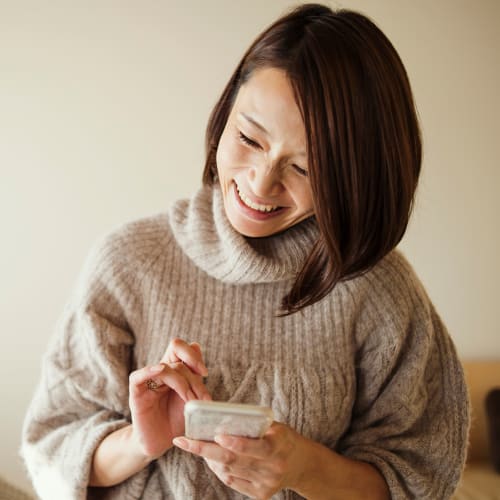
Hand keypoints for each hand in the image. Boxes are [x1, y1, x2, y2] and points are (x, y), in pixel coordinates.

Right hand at [128, 338, 210, 458]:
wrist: (162, 442)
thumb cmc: (178, 419)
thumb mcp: (192, 395)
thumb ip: (195, 374)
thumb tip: (196, 345)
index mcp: (173, 368)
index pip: (180, 347)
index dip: (193, 355)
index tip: (205, 373)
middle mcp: (160, 371)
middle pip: (175, 353)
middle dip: (193, 373)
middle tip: (202, 396)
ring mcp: (148, 381)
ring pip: (165, 368)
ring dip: (183, 384)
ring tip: (191, 402)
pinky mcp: (136, 394)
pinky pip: (138, 376)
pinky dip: (149, 371)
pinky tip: (159, 370)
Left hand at [172, 422, 307, 498]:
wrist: (302, 465)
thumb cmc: (283, 439)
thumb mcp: (275, 427)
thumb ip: (254, 425)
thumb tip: (222, 417)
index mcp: (278, 447)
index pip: (255, 447)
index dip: (236, 443)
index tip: (217, 435)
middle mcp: (272, 468)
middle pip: (233, 461)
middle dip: (206, 450)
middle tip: (184, 441)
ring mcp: (265, 484)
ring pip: (229, 472)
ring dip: (209, 458)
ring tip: (196, 445)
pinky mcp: (260, 495)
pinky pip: (232, 481)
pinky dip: (218, 469)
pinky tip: (212, 459)